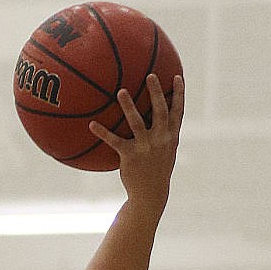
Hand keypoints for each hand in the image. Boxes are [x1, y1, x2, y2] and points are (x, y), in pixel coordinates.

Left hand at [90, 71, 182, 206]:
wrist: (150, 194)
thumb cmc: (157, 170)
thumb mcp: (166, 151)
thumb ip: (163, 134)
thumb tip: (156, 116)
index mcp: (172, 136)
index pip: (178, 111)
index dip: (178, 94)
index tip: (176, 76)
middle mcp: (161, 139)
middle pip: (160, 111)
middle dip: (156, 92)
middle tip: (150, 75)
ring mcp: (146, 147)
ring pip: (137, 122)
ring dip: (129, 106)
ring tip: (121, 91)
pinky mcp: (130, 156)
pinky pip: (114, 141)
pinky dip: (102, 132)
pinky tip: (92, 124)